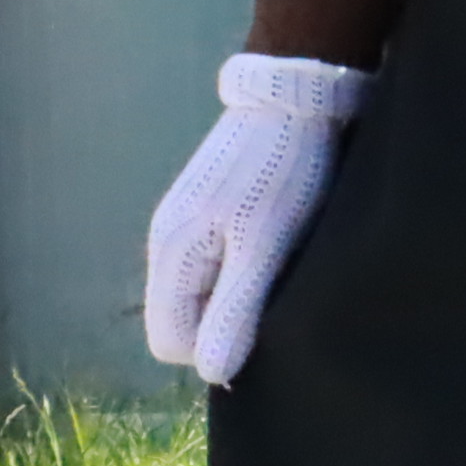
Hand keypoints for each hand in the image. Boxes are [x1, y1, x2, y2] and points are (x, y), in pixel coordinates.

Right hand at [144, 55, 369, 388]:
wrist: (298, 91)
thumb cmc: (283, 172)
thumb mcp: (264, 246)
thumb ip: (234, 310)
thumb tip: (211, 374)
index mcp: (169, 253)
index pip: (172, 343)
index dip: (217, 348)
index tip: (263, 321)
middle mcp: (167, 241)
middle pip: (186, 319)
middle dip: (228, 323)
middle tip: (278, 294)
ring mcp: (188, 222)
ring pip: (206, 291)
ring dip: (242, 293)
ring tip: (284, 265)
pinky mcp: (214, 208)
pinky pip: (221, 263)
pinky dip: (249, 266)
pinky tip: (283, 245)